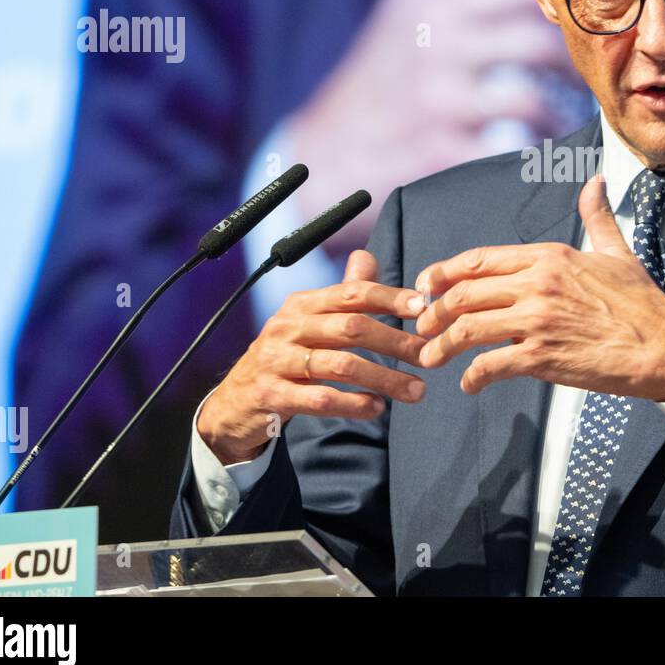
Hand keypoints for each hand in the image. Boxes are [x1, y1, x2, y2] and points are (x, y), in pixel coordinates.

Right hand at [196, 250, 427, 465]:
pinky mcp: (271, 394)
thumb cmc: (284, 357)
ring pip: (342, 366)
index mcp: (302, 305)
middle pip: (352, 328)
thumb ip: (341, 295)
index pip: (351, 293)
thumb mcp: (308, 322)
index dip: (389, 298)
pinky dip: (354, 404)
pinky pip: (320, 398)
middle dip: (396, 342)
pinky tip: (377, 408)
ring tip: (416, 391)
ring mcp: (277, 361)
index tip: (423, 308)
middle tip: (429, 356)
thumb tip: (366, 256)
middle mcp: (288, 327)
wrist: (234, 402)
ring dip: (384, 379)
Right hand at [288, 0, 582, 252]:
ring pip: (528, 103)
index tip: (590, 24)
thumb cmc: (371, 81)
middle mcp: (439, 50)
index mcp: (438, 10)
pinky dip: (531, 162)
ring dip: (559, 121)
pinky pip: (504, 155)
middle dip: (575, 68)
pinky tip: (542, 166)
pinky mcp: (436, 153)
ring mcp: (437, 102)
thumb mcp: (393, 13)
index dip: (565, 4)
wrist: (320, 154)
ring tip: (570, 131)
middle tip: (595, 84)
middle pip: (537, 45)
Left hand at [414, 175, 664, 400]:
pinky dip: (473, 377)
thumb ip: (597, 217)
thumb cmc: (642, 304)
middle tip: (421, 326)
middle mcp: (537, 283)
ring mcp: (537, 320)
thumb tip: (595, 182)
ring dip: (441, 345)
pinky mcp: (541, 357)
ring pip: (467, 328)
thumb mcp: (616, 252)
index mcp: (549, 256)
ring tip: (431, 358)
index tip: (425, 285)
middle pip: (463, 292)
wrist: (664, 347)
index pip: (479, 260)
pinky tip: (470, 384)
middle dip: (432, 311)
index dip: (443, 272)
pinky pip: (490, 366)